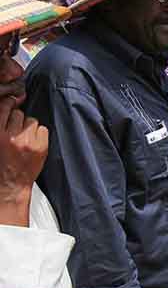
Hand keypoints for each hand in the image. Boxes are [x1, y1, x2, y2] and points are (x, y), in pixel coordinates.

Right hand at [0, 97, 48, 225]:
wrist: (9, 185)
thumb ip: (0, 126)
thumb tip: (9, 103)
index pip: (3, 108)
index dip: (8, 104)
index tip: (10, 102)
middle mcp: (10, 136)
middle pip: (18, 114)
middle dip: (17, 120)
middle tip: (14, 131)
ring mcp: (27, 142)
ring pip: (31, 120)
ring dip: (28, 127)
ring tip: (23, 139)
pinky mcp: (41, 146)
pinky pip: (43, 129)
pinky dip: (38, 134)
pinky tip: (32, 143)